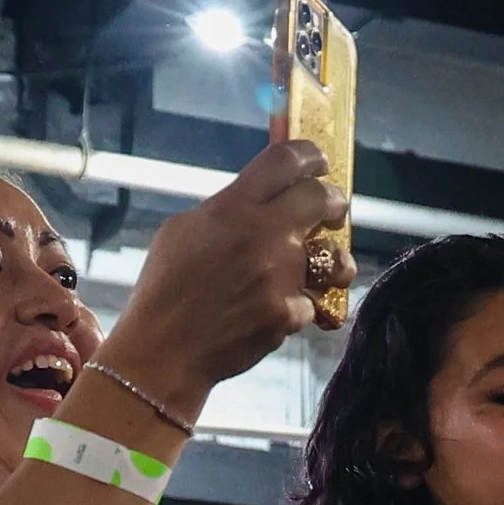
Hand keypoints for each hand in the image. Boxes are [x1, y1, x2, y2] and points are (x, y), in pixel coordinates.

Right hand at [101, 140, 354, 408]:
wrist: (165, 350)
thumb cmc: (166, 289)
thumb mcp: (182, 231)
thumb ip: (224, 211)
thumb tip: (253, 203)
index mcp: (234, 206)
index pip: (285, 159)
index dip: (310, 154)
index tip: (318, 162)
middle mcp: (265, 234)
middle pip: (322, 198)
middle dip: (334, 202)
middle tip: (332, 211)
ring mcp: (282, 276)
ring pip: (335, 258)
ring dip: (337, 261)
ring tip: (330, 267)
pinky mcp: (289, 313)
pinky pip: (313, 303)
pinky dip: (301, 307)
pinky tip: (284, 310)